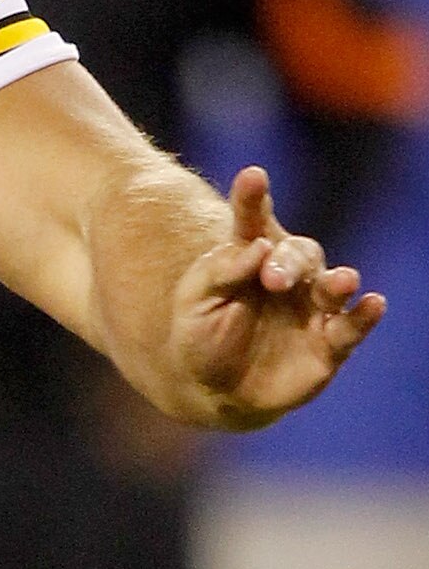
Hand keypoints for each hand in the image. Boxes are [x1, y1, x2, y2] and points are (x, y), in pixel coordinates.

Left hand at [168, 165, 384, 426]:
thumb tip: (258, 247)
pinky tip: (373, 303)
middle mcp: (287, 275)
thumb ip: (221, 271)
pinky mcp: (330, 343)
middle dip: (289, 262)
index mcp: (249, 257)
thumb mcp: (196, 302)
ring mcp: (312, 307)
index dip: (253, 198)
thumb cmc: (201, 337)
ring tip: (342, 282)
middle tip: (271, 279)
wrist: (214, 392)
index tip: (252, 176)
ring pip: (333, 284)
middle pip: (299, 253)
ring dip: (339, 282)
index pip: (252, 221)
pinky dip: (365, 315)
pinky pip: (352, 326)